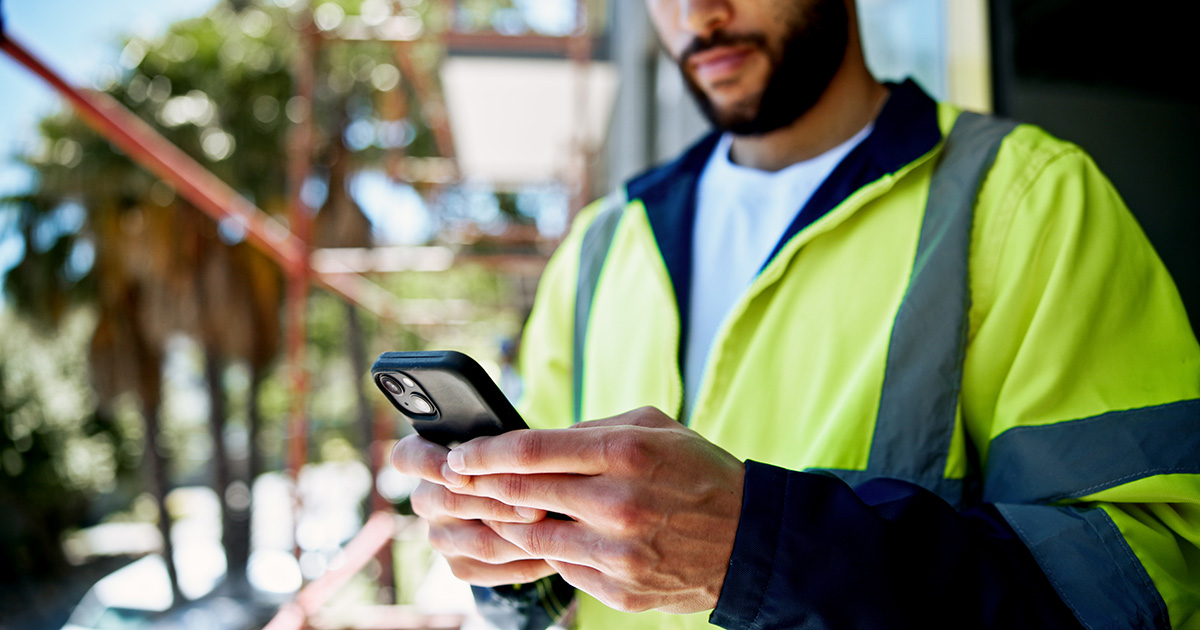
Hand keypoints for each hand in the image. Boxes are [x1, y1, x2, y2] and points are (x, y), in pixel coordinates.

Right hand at [389, 433, 557, 585]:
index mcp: (423, 459)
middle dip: (498, 503)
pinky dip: (528, 562)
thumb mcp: (500, 439)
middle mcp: (426, 500)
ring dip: (519, 536)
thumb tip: (519, 454)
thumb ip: (499, 444)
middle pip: (453, 502)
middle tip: (535, 505)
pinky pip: (495, 570)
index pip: (408, 458)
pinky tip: (555, 553)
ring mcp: (441, 537)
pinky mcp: (460, 566)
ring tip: (554, 527)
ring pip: (479, 543)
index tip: (456, 470)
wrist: (517, 493)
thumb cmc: (508, 455)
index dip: (429, 464)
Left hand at [445, 406, 745, 613]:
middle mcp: (617, 503)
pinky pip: (564, 567)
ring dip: (511, 523)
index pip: (531, 450)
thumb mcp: (653, 427)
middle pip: (521, 494)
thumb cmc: (698, 472)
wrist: (751, 541)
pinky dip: (556, 552)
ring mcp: (617, 553)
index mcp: (625, 452)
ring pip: (534, 538)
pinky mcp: (619, 589)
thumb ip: (591, 429)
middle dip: (480, 486)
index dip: (484, 453)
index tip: (459, 453)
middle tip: (457, 480)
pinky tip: (564, 537)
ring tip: (504, 509)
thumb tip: (532, 443)